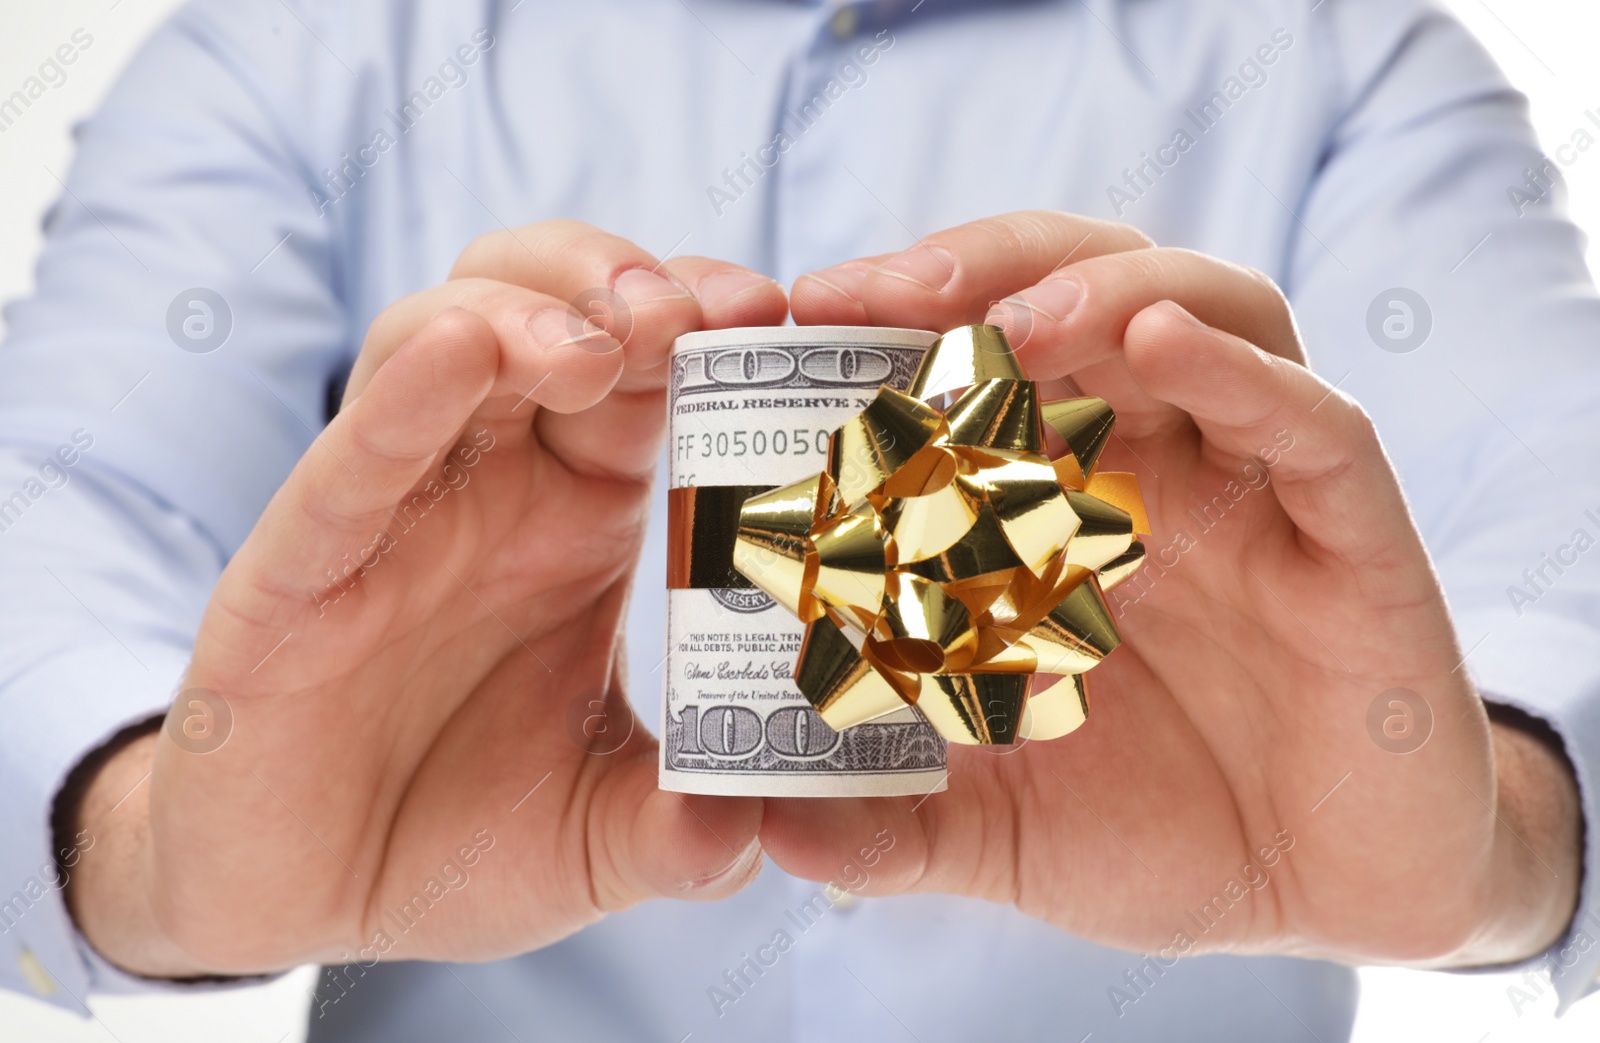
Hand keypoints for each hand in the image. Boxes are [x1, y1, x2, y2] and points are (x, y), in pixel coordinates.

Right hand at [68, 222, 786, 975]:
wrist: (306, 895)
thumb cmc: (460, 838)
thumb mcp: (600, 838)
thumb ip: (684, 832)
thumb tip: (767, 829)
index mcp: (577, 516)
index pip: (650, 376)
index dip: (708, 330)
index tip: (774, 319)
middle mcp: (491, 487)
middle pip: (550, 314)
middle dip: (626, 287)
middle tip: (699, 310)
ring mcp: (393, 511)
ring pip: (442, 339)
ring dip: (529, 314)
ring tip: (603, 341)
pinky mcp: (301, 564)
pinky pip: (352, 460)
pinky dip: (405, 396)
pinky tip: (461, 351)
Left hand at [765, 211, 1580, 965]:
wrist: (1327, 908)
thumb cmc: (1164, 836)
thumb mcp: (999, 828)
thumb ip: (890, 823)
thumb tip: (765, 834)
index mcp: (1071, 504)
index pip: (987, 365)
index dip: (900, 324)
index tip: (806, 312)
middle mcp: (1167, 465)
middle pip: (1088, 297)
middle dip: (984, 274)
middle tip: (882, 293)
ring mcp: (1265, 490)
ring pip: (1207, 316)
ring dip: (1102, 295)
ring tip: (1010, 324)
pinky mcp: (1360, 539)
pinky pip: (1315, 427)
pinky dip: (1242, 375)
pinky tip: (1160, 345)